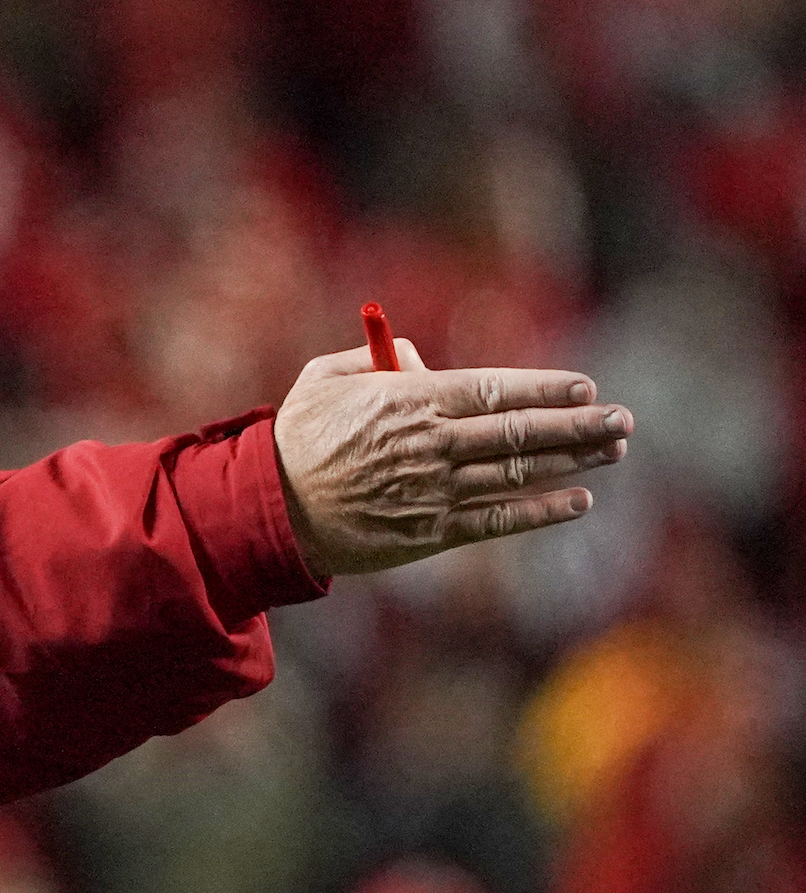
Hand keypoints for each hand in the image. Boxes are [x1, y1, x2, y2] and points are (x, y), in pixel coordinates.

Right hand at [273, 340, 632, 576]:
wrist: (269, 510)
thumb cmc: (296, 438)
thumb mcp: (324, 378)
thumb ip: (378, 359)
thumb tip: (425, 361)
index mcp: (410, 402)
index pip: (497, 390)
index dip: (547, 389)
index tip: (586, 388)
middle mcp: (432, 445)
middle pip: (521, 432)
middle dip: (580, 425)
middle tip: (624, 420)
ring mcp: (435, 492)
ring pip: (518, 473)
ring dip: (573, 462)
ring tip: (613, 451)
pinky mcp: (430, 533)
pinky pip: (498, 521)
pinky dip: (541, 511)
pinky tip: (577, 502)